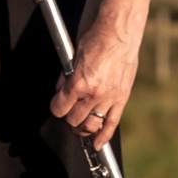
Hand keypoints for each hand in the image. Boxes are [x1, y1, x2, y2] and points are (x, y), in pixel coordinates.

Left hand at [48, 28, 137, 148]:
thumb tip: (60, 91)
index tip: (57, 105)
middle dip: (68, 117)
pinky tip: (98, 144)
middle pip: (74, 120)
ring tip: (80, 126)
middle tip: (69, 112)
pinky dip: (104, 136)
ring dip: (83, 128)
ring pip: (91, 126)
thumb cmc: (97, 40)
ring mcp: (109, 98)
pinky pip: (112, 123)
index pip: (59, 108)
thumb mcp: (73, 58)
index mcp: (78, 83)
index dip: (56, 107)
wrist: (120, 34)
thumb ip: (66, 78)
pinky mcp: (121, 98)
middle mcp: (93, 94)